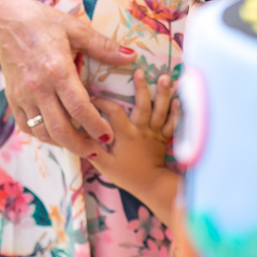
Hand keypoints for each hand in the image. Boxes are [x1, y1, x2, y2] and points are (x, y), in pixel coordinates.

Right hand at [0, 0, 136, 157]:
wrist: (6, 22)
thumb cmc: (43, 23)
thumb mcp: (76, 30)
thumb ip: (103, 47)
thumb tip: (130, 57)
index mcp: (57, 71)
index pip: (79, 108)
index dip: (95, 126)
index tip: (108, 135)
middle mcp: (38, 88)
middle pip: (60, 128)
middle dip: (80, 145)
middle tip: (97, 151)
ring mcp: (23, 96)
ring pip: (42, 131)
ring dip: (62, 143)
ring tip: (79, 146)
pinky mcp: (13, 99)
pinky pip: (26, 126)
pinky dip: (42, 135)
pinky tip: (55, 135)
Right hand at [87, 70, 179, 222]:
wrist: (150, 186)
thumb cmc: (125, 175)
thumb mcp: (103, 164)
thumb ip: (91, 148)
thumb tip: (77, 135)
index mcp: (125, 135)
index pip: (113, 112)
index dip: (102, 102)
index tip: (93, 96)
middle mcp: (141, 130)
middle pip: (143, 105)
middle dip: (142, 87)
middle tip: (140, 71)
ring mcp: (154, 133)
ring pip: (161, 110)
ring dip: (164, 93)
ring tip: (166, 78)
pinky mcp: (163, 138)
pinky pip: (172, 122)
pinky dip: (177, 111)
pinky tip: (179, 98)